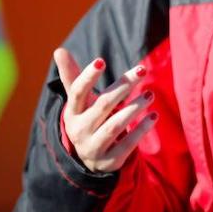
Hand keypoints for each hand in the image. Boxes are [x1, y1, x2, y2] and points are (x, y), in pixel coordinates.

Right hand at [54, 47, 156, 172]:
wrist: (90, 159)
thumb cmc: (88, 118)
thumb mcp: (79, 101)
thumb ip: (72, 76)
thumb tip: (59, 50)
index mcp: (73, 112)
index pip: (77, 93)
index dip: (87, 77)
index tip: (101, 61)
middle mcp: (80, 131)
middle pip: (103, 105)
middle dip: (123, 87)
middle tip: (142, 70)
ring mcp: (93, 148)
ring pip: (115, 126)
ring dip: (135, 108)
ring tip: (150, 94)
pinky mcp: (109, 161)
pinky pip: (127, 145)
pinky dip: (141, 130)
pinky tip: (154, 116)